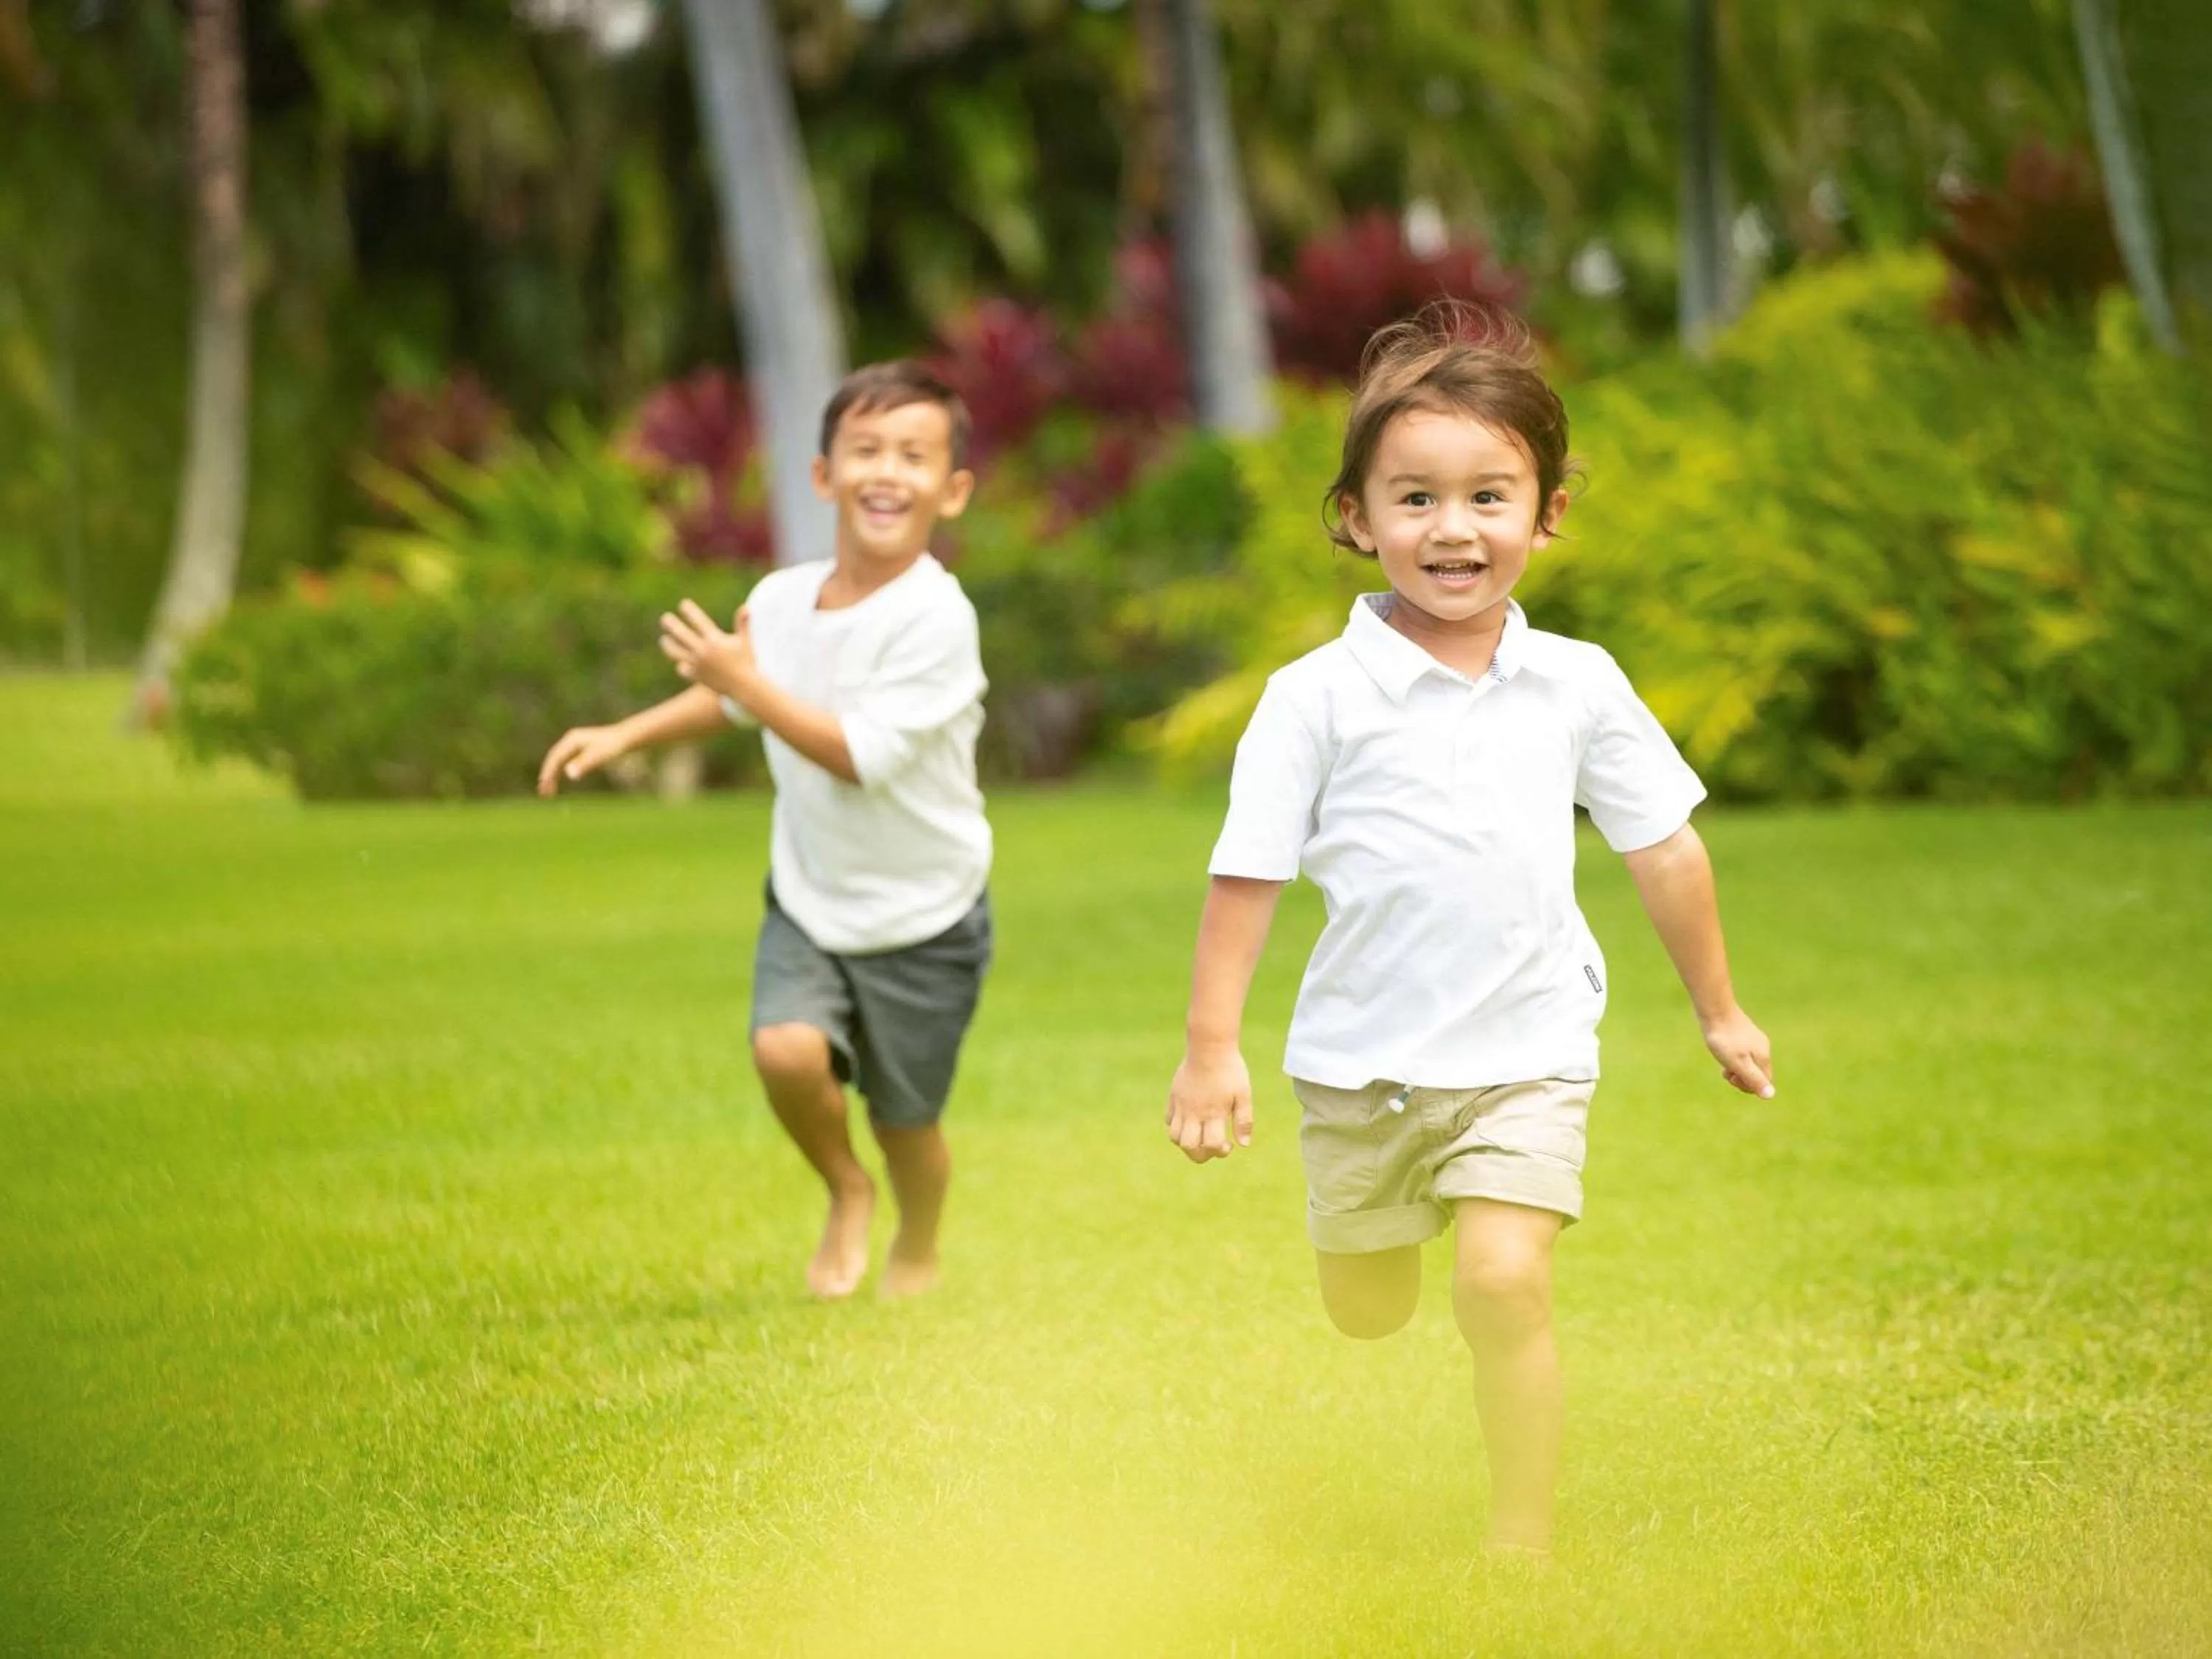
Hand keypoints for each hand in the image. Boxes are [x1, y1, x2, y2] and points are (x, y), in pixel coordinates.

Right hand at [537, 723, 629, 794]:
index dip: (548, 772)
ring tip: (547, 792)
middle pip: (554, 759)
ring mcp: (575, 744)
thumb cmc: (613, 747)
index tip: (544, 786)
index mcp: (572, 740)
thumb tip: (568, 774)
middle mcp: (571, 740)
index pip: (555, 757)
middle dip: (547, 775)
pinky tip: (558, 782)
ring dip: (552, 775)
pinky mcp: (581, 749)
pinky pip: (565, 761)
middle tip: (543, 793)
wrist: (626, 738)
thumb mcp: (599, 756)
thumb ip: (584, 764)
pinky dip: (560, 772)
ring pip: (558, 761)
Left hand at [659, 599, 755, 699]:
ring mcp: (698, 664)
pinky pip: (683, 670)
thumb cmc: (747, 661)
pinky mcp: (697, 676)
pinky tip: (681, 664)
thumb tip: (746, 607)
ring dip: (668, 645)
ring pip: (675, 652)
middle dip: (671, 624)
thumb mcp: (745, 641)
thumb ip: (743, 624)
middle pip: (680, 634)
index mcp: (714, 639)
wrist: (745, 687)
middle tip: (665, 618)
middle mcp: (703, 650)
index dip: (689, 610)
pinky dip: (682, 667)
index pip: (697, 620)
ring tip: (664, 639)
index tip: (683, 604)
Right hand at [1166, 1048, 1254, 1162]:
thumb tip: (1243, 1144)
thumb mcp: (1243, 1094)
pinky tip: (1190, 1119)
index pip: (1210, 1145)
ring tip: (1199, 1134)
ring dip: (1186, 1143)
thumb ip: (1243, 1120)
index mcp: (1213, 1113)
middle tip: (1212, 1146)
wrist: (1209, 1045)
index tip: (1228, 1144)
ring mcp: (1181, 1105)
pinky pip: (1169, 1119)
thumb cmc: (1230, 1069)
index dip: (1219, 1151)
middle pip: (1188, 1146)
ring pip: (1174, 1136)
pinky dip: (1177, 1126)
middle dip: (1200, 1155)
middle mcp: (1194, 1113)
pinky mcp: (1174, 1096)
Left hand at [1701, 1006, 1774, 1098]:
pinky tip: (1721, 1051)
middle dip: (1741, 1078)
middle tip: (1725, 1071)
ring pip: (1748, 1063)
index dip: (1748, 1087)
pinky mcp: (1744, 1034)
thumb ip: (1754, 1079)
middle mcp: (1763, 1048)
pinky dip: (1732, 1057)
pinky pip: (1742, 1053)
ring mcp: (1754, 1040)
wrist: (1714, 1010)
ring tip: (1722, 1061)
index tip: (1732, 1078)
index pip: (1765, 1083)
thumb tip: (1771, 1096)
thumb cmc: (1724, 1039)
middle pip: (1757, 1074)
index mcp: (1763, 1057)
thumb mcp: (1738, 1063)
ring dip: (1735, 1068)